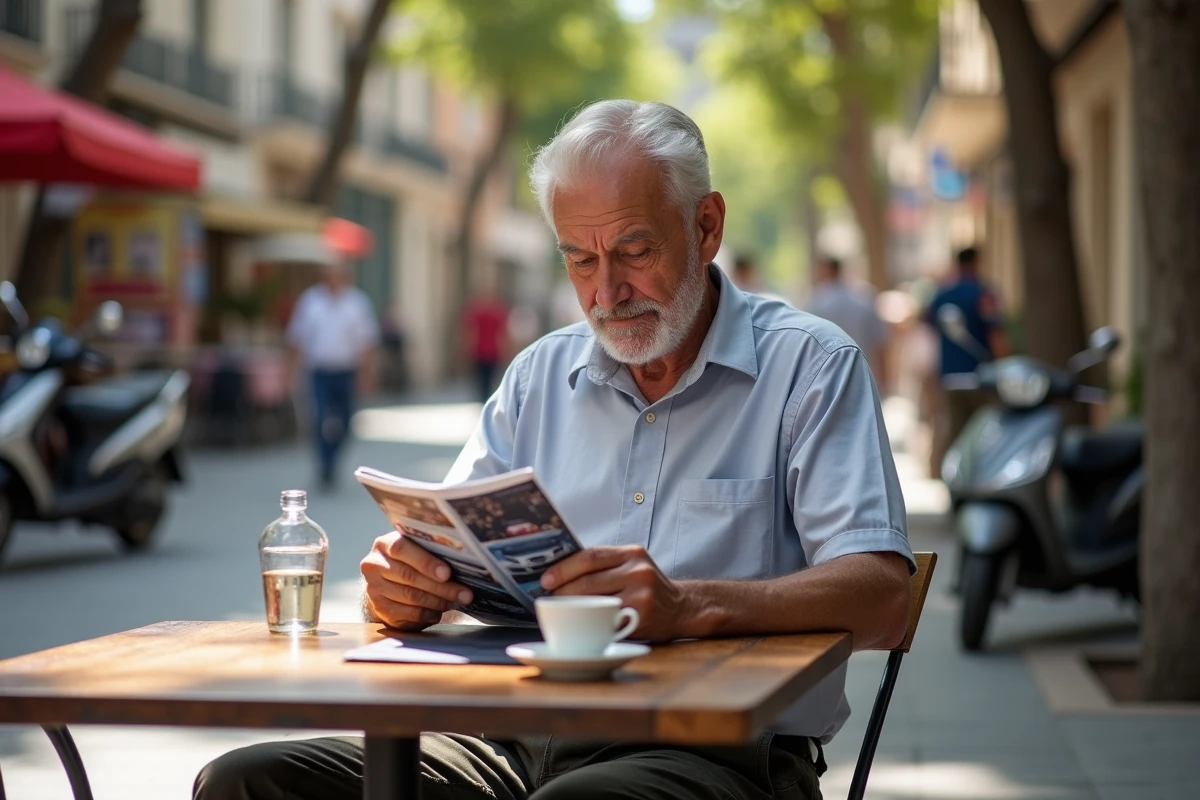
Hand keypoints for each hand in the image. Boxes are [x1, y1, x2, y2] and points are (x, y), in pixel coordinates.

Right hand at [360, 531, 473, 630]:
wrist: (387, 580)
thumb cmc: (411, 560)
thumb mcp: (417, 549)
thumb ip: (431, 551)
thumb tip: (463, 562)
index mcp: (384, 544)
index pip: (401, 549)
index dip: (425, 562)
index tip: (447, 573)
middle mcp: (374, 564)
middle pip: (409, 576)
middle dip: (441, 587)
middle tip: (464, 594)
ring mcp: (374, 588)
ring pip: (411, 597)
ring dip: (438, 601)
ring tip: (456, 601)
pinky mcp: (379, 608)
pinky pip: (408, 613)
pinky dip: (428, 614)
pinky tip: (440, 611)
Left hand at [540, 546, 690, 641]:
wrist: (683, 608)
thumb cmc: (648, 587)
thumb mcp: (632, 565)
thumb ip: (604, 566)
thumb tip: (559, 572)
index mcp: (632, 553)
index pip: (590, 556)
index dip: (564, 568)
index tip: (546, 579)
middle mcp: (638, 571)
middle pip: (589, 580)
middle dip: (563, 592)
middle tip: (549, 599)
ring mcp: (641, 595)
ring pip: (595, 602)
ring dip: (573, 609)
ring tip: (562, 612)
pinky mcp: (641, 617)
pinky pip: (607, 621)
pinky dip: (591, 624)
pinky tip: (583, 625)